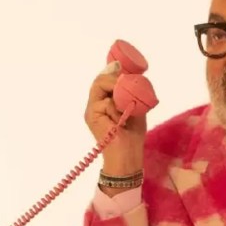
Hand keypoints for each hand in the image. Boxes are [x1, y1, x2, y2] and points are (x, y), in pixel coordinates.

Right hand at [85, 61, 146, 177]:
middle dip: (115, 79)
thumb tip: (130, 75)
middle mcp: (94, 104)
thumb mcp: (134, 108)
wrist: (127, 155)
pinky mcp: (92, 115)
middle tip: (128, 85)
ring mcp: (91, 109)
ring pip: (101, 85)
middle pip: (99, 79)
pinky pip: (106, 101)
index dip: (114, 72)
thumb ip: (131, 93)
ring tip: (126, 108)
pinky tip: (122, 120)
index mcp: (103, 102)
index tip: (126, 70)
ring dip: (118, 93)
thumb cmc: (132, 135)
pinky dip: (118, 108)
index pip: (104, 79)